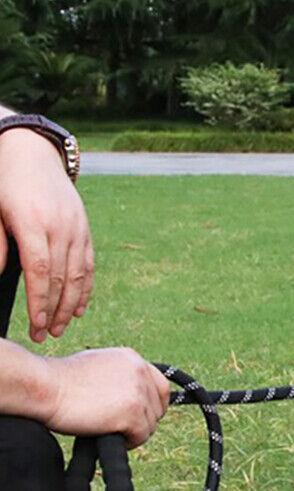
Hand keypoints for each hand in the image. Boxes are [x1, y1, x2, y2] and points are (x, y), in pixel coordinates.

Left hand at [0, 128, 93, 341]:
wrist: (33, 154)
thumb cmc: (5, 185)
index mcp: (33, 224)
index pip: (38, 272)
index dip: (38, 302)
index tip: (35, 325)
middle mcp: (60, 228)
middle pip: (60, 278)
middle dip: (53, 310)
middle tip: (45, 336)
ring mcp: (76, 228)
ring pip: (78, 274)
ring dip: (71, 305)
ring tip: (62, 328)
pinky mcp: (85, 229)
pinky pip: (89, 264)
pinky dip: (86, 288)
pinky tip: (79, 308)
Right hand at [39, 348, 169, 448]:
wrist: (44, 387)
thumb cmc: (61, 380)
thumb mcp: (98, 366)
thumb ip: (119, 375)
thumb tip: (129, 393)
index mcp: (133, 359)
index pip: (161, 385)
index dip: (153, 403)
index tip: (142, 415)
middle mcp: (140, 372)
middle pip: (158, 406)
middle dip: (143, 419)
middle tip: (122, 426)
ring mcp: (138, 392)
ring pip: (151, 423)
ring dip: (134, 431)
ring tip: (110, 430)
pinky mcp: (132, 412)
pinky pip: (142, 435)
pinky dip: (130, 441)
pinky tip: (110, 436)